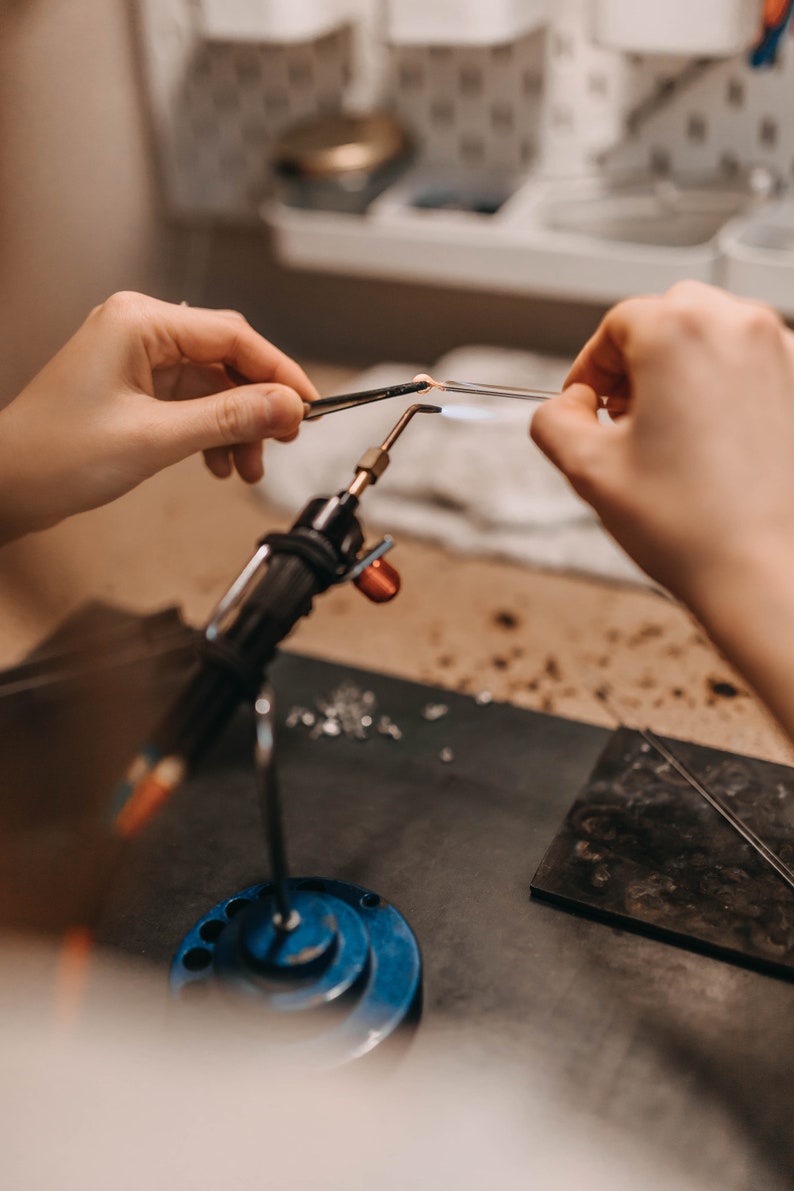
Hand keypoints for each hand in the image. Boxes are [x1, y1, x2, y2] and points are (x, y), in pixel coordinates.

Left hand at [0, 292, 316, 542]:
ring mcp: (135, 360)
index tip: (308, 405)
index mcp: (138, 322)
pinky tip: (218, 463)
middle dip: (257, 404)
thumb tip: (285, 407)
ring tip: (247, 467)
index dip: (278, 372)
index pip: (233, 336)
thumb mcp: (156, 438)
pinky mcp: (134, 389)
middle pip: (226, 359)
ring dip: (236, 426)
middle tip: (283, 439)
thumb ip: (228, 419)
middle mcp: (138, 331)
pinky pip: (191, 404)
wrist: (8, 486)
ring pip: (212, 386)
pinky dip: (212, 432)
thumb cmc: (56, 455)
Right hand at [531, 281, 793, 738]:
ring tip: (667, 432)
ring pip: (716, 335)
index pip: (617, 324)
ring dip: (682, 370)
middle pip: (671, 316)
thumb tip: (565, 404)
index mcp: (678, 333)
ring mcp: (782, 353)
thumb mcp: (588, 469)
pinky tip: (710, 443)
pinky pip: (754, 366)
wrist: (765, 571)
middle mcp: (737, 327)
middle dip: (638, 360)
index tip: (584, 404)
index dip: (590, 366)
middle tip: (621, 416)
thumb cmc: (688, 525)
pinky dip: (725, 388)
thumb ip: (554, 421)